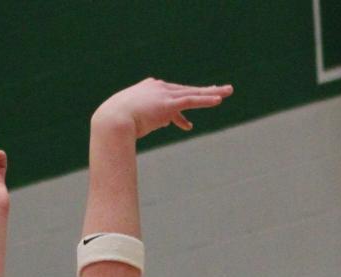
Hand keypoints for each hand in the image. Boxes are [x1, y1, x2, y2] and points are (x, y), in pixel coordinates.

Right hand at [93, 77, 232, 139]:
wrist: (112, 119)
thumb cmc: (115, 123)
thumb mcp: (133, 121)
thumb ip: (148, 122)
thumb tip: (161, 125)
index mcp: (148, 90)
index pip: (170, 98)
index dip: (181, 109)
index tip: (187, 123)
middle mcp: (158, 88)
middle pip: (186, 90)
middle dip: (203, 92)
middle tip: (220, 90)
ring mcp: (164, 94)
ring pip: (193, 93)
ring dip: (211, 93)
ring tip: (228, 92)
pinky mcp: (168, 103)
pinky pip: (191, 100)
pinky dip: (206, 100)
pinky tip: (219, 100)